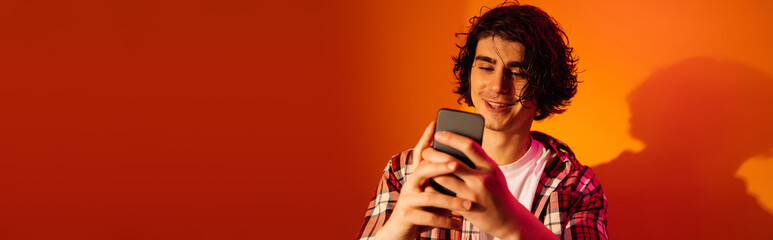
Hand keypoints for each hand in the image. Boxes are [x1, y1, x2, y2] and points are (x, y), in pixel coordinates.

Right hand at [375, 122, 472, 239]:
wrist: (401, 234)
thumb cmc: (424, 212)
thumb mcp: (435, 196)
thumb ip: (445, 183)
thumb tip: (464, 167)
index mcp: (417, 177)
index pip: (421, 153)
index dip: (425, 138)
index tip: (433, 123)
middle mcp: (409, 184)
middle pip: (423, 170)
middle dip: (440, 166)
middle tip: (456, 165)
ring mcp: (406, 200)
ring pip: (430, 196)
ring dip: (451, 201)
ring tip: (469, 206)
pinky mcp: (406, 215)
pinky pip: (428, 217)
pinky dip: (446, 221)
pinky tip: (459, 224)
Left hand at [421, 131, 557, 239]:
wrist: (508, 219)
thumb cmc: (497, 192)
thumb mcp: (493, 173)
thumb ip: (478, 161)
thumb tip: (455, 145)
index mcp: (489, 166)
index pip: (468, 145)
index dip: (451, 137)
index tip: (439, 133)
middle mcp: (482, 178)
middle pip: (451, 160)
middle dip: (434, 154)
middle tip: (425, 151)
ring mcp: (473, 194)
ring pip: (443, 178)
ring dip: (430, 171)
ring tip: (424, 166)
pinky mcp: (465, 207)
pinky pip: (443, 195)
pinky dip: (433, 188)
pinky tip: (428, 183)